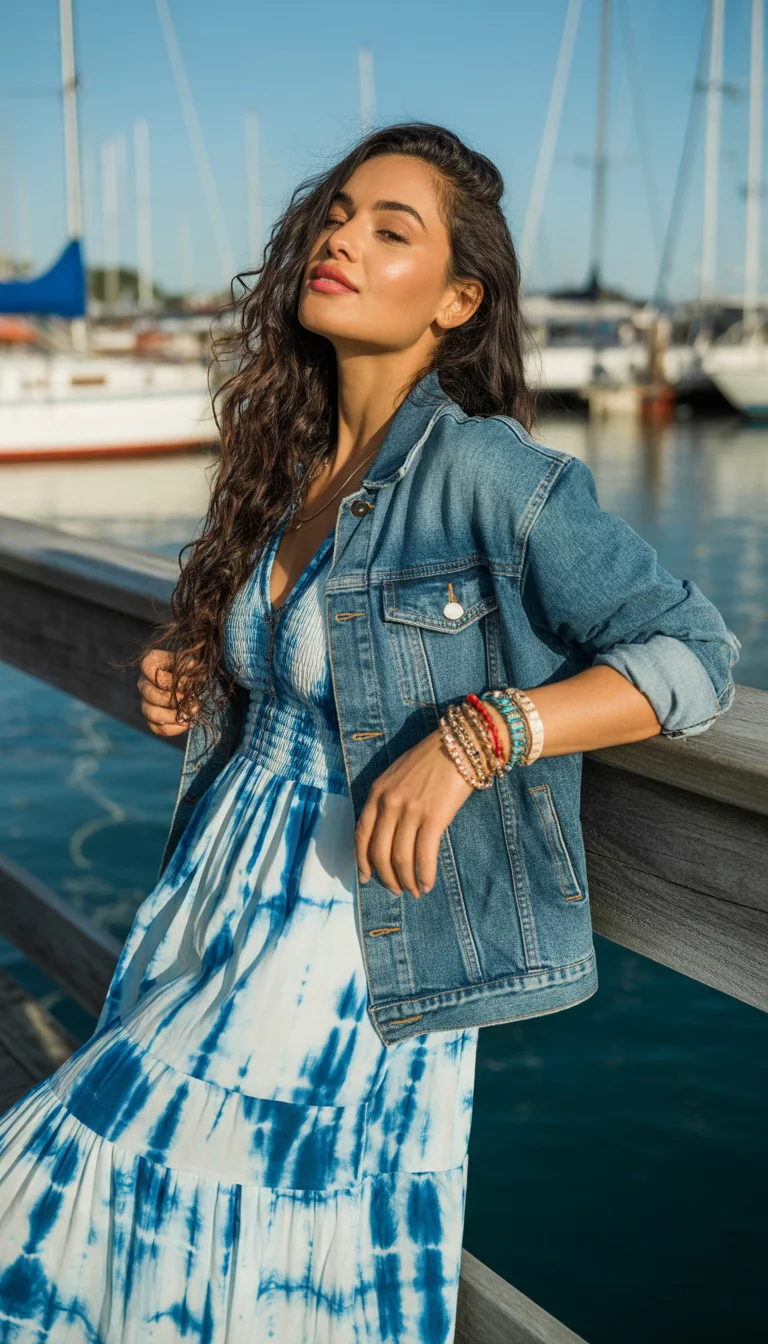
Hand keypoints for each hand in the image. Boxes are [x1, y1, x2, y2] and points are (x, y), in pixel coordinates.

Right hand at [137, 649, 197, 737]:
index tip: (185, 685)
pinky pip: (156, 728)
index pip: (151, 671)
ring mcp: (145, 701)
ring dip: (172, 716)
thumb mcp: (189, 660)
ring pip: (151, 713)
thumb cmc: (190, 666)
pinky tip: (186, 724)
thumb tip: (184, 683)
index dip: (169, 681)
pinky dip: (173, 729)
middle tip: (192, 702)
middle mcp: (143, 683)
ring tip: (189, 714)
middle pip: (150, 695)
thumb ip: (188, 666)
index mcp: (150, 663)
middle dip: (173, 700)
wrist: (192, 678)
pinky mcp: (151, 718)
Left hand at [354, 728, 473, 900]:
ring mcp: (410, 811)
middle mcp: (389, 803)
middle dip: (386, 877)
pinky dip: (425, 875)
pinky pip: (424, 855)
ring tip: (415, 891)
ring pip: (401, 858)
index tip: (366, 877)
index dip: (362, 860)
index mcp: (376, 792)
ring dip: (406, 881)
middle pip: (379, 851)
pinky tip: (428, 884)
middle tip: (396, 890)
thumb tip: (386, 833)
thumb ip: (387, 799)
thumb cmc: (431, 759)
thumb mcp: (398, 775)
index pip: (361, 834)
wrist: (460, 744)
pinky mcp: (434, 817)